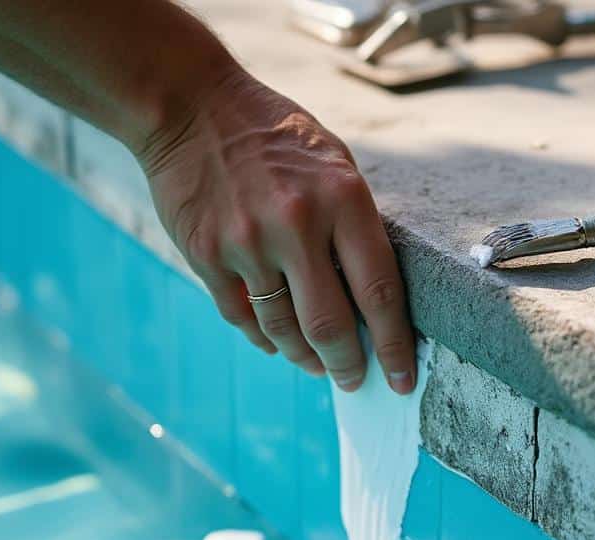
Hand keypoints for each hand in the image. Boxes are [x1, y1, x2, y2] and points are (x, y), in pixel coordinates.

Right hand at [137, 71, 416, 394]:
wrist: (192, 106)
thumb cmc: (275, 136)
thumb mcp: (334, 163)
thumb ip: (354, 225)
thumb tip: (373, 297)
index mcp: (342, 199)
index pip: (379, 292)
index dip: (395, 345)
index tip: (402, 378)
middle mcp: (297, 225)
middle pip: (331, 326)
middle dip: (348, 364)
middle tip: (353, 379)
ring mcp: (248, 244)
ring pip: (283, 330)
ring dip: (304, 357)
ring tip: (315, 364)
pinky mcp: (207, 256)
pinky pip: (242, 317)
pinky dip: (263, 338)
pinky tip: (275, 343)